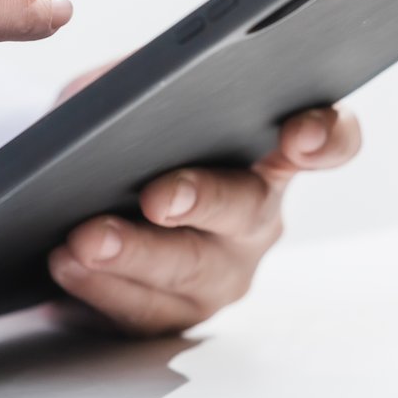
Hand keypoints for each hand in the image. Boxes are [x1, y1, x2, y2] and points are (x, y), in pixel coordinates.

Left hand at [48, 106, 362, 333]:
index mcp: (267, 150)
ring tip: (84, 240)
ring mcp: (223, 272)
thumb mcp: (125, 96)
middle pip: (246, 207)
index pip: (329, 139)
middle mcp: (258, 215)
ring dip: (134, 255)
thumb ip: (126, 82)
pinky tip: (67, 267)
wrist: (80, 201)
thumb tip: (100, 96)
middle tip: (158, 197)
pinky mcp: (178, 315)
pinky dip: (100, 288)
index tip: (299, 135)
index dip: (325, 136)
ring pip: (189, 271)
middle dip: (201, 199)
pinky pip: (145, 312)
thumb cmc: (126, 137)